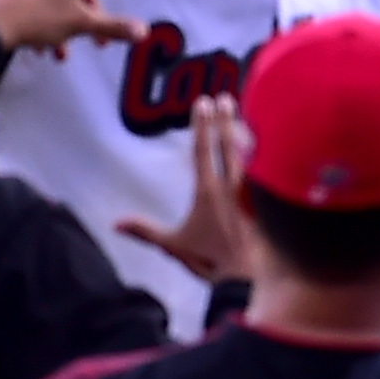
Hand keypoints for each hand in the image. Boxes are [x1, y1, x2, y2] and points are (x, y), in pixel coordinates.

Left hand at [0, 0, 141, 55]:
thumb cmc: (39, 18)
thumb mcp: (80, 24)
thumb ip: (112, 27)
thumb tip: (143, 31)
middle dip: (90, 18)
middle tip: (96, 44)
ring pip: (61, 2)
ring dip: (66, 29)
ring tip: (60, 53)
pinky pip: (41, 6)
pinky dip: (47, 26)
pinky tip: (41, 48)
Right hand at [115, 95, 260, 286]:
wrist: (246, 281)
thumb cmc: (208, 261)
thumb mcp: (173, 246)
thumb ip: (146, 232)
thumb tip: (115, 224)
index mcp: (208, 193)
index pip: (204, 151)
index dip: (202, 125)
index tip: (203, 102)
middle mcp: (231, 188)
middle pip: (229, 146)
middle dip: (226, 120)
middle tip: (225, 97)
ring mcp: (250, 196)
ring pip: (249, 157)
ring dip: (246, 135)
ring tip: (246, 115)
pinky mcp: (263, 205)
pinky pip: (262, 174)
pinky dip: (261, 158)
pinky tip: (264, 150)